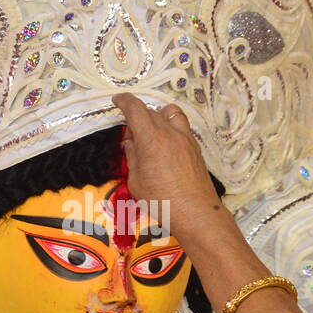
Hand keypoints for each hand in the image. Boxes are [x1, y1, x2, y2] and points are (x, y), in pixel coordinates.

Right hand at [112, 93, 221, 239]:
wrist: (195, 212)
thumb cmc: (162, 201)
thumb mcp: (136, 180)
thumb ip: (132, 157)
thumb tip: (130, 143)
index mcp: (151, 139)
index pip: (135, 108)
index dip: (124, 101)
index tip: (117, 101)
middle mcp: (170, 133)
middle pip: (151, 111)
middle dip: (137, 117)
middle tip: (131, 137)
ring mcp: (186, 139)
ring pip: (170, 113)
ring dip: (158, 116)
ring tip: (151, 134)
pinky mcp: (195, 147)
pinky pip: (181, 127)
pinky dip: (170, 128)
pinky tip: (165, 147)